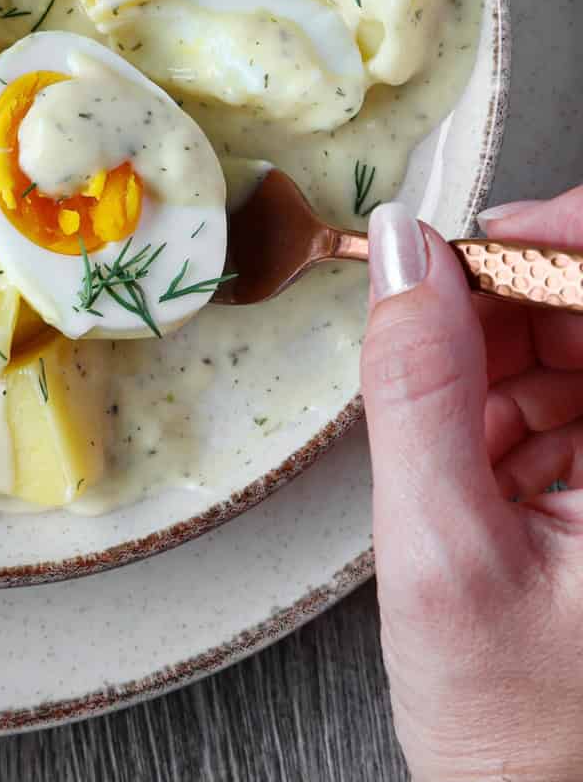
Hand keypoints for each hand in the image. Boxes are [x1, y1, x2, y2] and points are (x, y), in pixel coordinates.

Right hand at [362, 191, 582, 781]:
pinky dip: (502, 398)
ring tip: (451, 439)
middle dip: (508, 298)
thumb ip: (418, 390)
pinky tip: (472, 458)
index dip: (562, 238)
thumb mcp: (445, 556)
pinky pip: (565, 386)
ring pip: (572, 335)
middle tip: (424, 334)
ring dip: (496, 353)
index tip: (471, 241)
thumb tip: (403, 252)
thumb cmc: (523, 740)